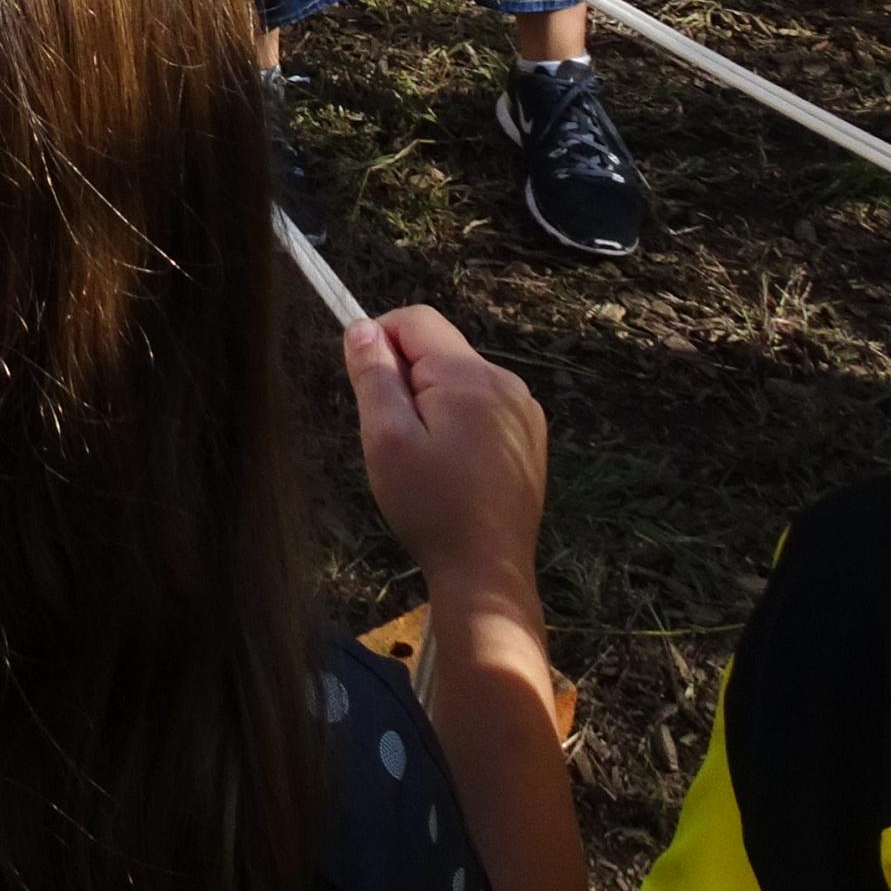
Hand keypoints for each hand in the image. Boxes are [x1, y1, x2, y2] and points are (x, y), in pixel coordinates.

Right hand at [345, 303, 546, 605]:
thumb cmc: (431, 507)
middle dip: (407, 378)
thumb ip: (374, 376)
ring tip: (424, 458)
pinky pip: (482, 405)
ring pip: (459, 379)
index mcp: (469, 376)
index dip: (379, 339)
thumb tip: (361, 326)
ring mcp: (523, 411)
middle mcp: (504, 382)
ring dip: (432, 402)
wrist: (486, 571)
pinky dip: (458, 422)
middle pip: (438, 349)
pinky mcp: (530, 438)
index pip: (415, 319)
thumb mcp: (386, 439)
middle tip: (395, 435)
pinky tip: (452, 468)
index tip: (368, 386)